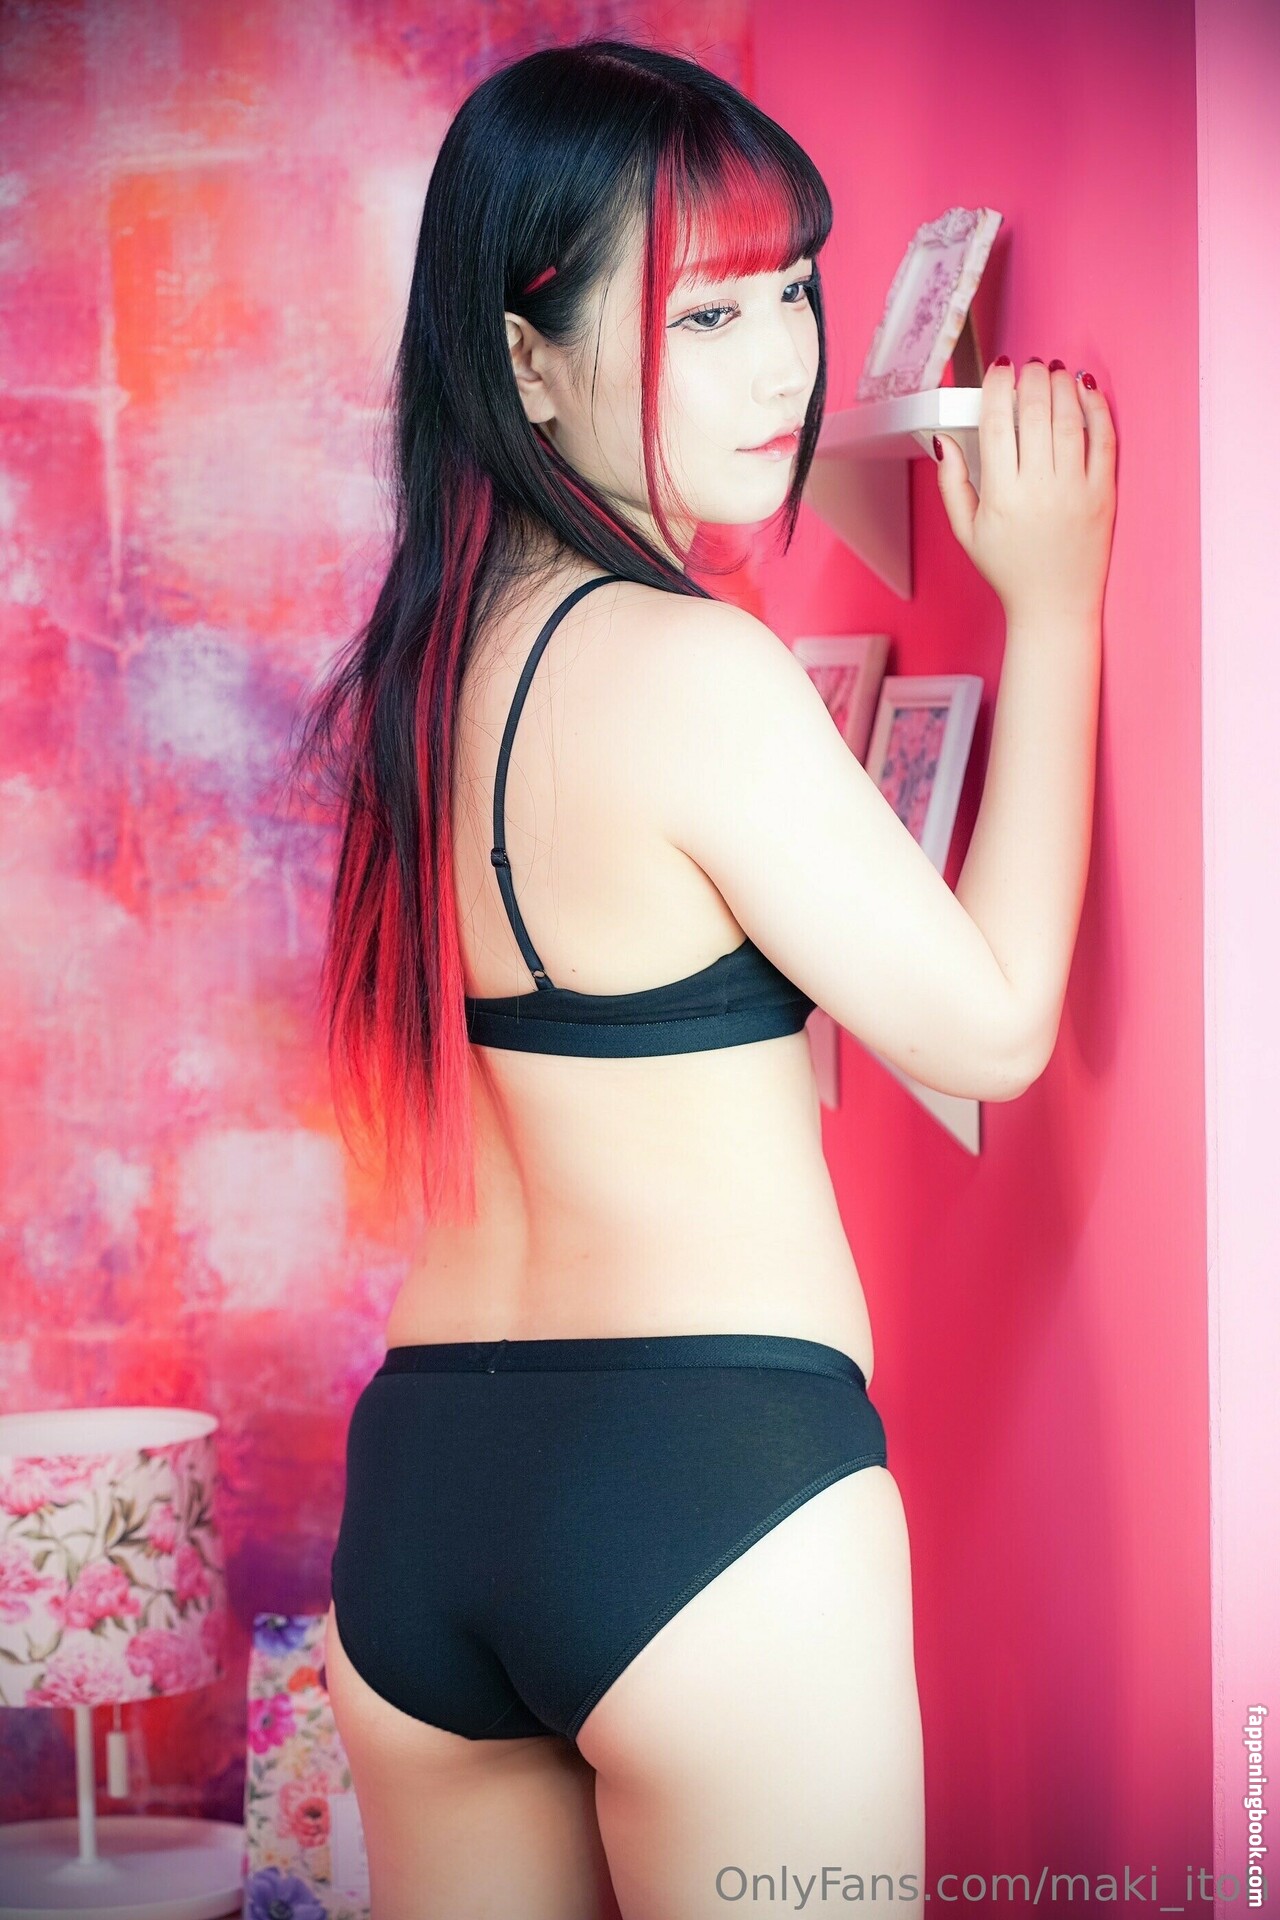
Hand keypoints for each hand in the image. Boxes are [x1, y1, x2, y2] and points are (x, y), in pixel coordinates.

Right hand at [935, 359, 1116, 626]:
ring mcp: (1075, 490)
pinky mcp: (1103, 494)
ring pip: (1069, 419)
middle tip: (1029, 366)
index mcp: (1001, 498)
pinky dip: (1096, 409)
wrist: (1053, 605)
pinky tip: (1086, 391)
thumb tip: (943, 440)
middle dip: (1031, 379)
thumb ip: (952, 484)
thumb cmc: (1009, 569)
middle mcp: (1039, 490)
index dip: (997, 388)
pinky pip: (1103, 440)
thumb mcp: (966, 532)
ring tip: (1054, 372)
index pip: (995, 425)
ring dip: (1061, 386)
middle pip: (1034, 414)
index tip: (999, 370)